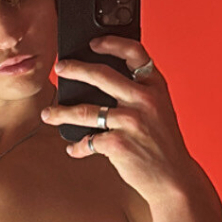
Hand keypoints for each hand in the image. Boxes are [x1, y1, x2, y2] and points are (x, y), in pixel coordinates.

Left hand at [42, 38, 196, 201]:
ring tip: (48, 114)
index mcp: (155, 87)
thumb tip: (102, 80)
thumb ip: (139, 93)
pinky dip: (78, 146)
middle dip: (75, 69)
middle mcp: (144, 100)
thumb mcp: (160, 110)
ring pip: (85, 110)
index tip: (93, 43)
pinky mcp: (119, 144)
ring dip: (61, 113)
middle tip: (60, 68)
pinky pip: (88, 141)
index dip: (112, 43)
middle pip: (102, 75)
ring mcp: (131, 121)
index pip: (134, 52)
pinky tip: (73, 148)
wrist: (173, 178)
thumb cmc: (162, 144)